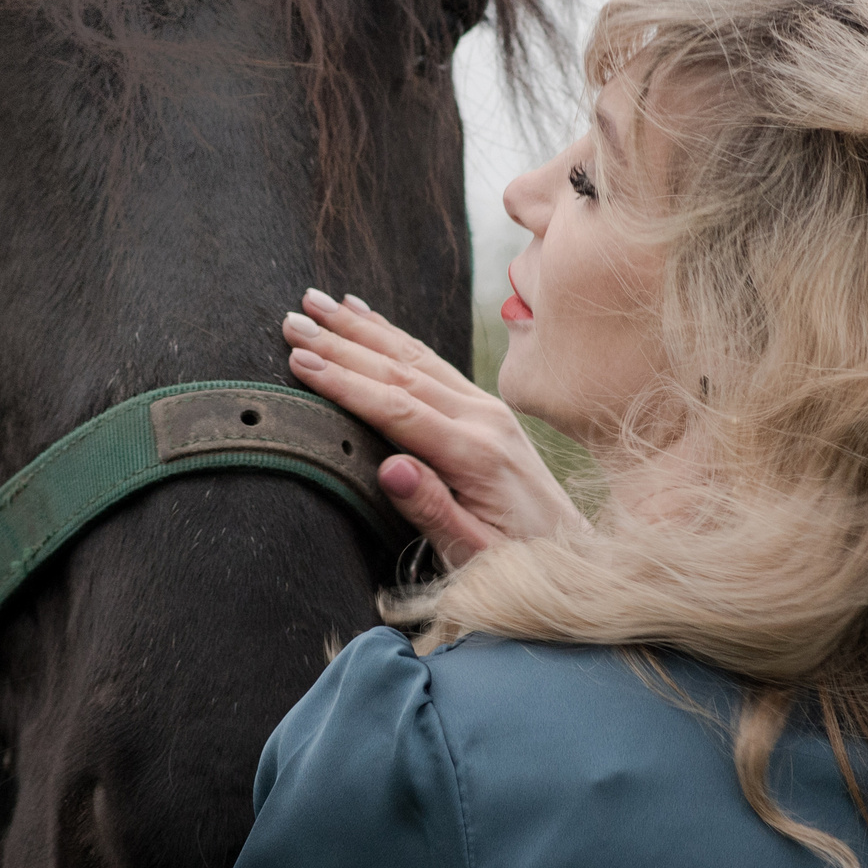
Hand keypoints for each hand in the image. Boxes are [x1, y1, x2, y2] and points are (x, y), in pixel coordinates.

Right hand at [282, 289, 587, 568]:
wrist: (575, 557)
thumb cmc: (518, 565)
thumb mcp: (475, 555)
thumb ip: (433, 511)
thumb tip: (389, 468)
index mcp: (477, 454)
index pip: (398, 409)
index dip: (346, 384)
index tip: (300, 361)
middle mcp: (484, 419)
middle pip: (401, 371)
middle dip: (342, 344)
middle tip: (292, 320)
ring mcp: (488, 409)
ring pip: (415, 357)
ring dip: (362, 328)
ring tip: (317, 302)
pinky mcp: (488, 410)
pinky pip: (432, 363)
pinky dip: (394, 336)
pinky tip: (366, 317)